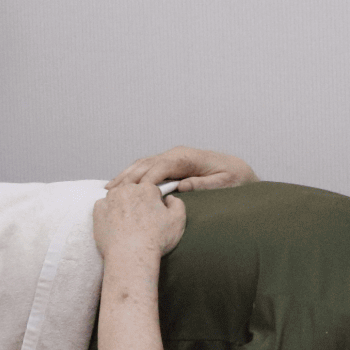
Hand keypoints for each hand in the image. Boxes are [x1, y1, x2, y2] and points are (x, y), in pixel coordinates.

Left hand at [92, 181, 185, 260]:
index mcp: (147, 188)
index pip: (150, 190)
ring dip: (121, 206)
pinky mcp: (98, 210)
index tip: (152, 215)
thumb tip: (169, 197)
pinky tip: (114, 225)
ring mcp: (110, 198)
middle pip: (132, 192)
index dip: (153, 202)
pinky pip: (103, 207)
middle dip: (136, 202)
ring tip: (126, 224)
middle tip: (139, 221)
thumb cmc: (155, 240)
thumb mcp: (178, 221)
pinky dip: (107, 213)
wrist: (130, 255)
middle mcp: (127, 189)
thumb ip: (177, 203)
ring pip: (117, 197)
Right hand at [106, 146, 256, 191]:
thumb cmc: (235, 180)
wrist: (240, 173)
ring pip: (142, 165)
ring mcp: (171, 158)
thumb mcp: (225, 183)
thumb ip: (205, 184)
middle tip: (111, 194)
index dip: (146, 180)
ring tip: (109, 190)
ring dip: (125, 176)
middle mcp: (176, 154)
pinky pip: (145, 169)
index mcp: (188, 157)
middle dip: (128, 178)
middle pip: (145, 164)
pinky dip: (131, 176)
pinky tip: (120, 186)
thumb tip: (183, 185)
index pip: (160, 167)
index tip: (134, 195)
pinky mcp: (169, 165)